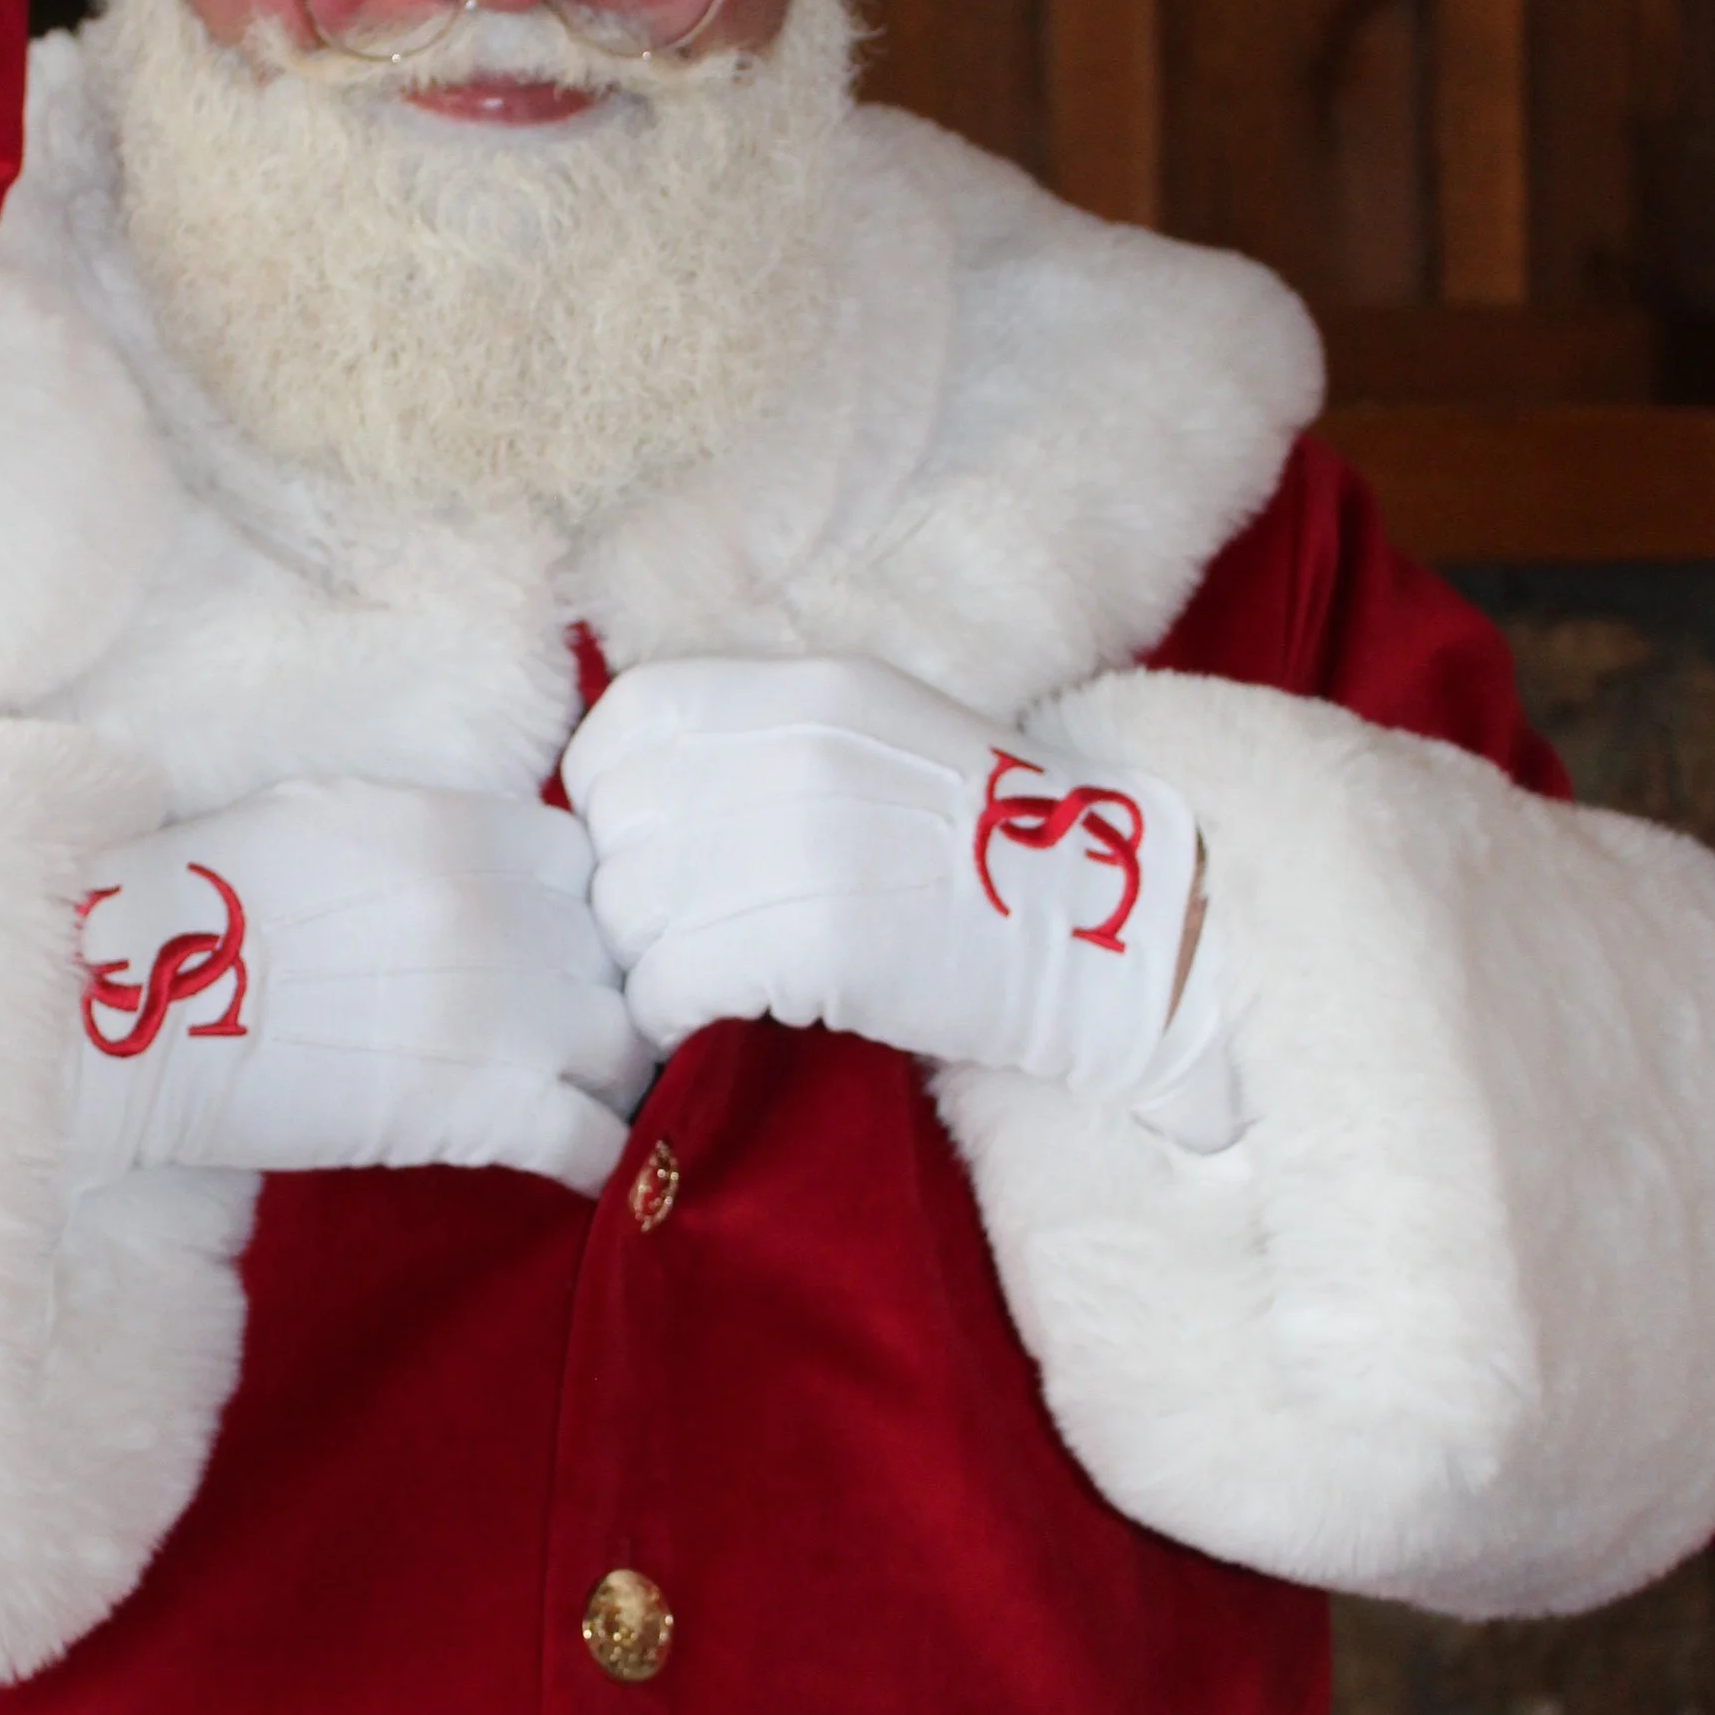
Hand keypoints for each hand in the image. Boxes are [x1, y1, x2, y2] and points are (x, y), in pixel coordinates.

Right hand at [65, 778, 650, 1200]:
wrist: (143, 1010)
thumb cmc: (208, 905)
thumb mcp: (330, 817)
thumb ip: (425, 832)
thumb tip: (467, 854)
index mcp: (463, 830)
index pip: (584, 863)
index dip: (572, 906)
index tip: (550, 942)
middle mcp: (506, 911)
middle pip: (615, 953)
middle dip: (597, 990)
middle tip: (569, 1030)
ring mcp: (509, 1012)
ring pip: (626, 1045)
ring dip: (610, 1073)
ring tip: (582, 1097)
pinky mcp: (488, 1111)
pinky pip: (596, 1140)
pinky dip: (599, 1157)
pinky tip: (579, 1165)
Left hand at [564, 656, 1221, 1125]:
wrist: (1103, 927)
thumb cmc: (986, 844)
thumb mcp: (875, 739)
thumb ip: (762, 744)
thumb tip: (642, 795)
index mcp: (805, 694)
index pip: (626, 722)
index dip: (611, 794)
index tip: (643, 843)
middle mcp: (792, 752)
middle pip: (619, 828)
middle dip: (628, 891)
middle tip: (673, 931)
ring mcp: (803, 843)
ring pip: (630, 911)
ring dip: (646, 959)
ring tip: (693, 978)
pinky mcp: (815, 941)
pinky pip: (668, 983)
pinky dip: (669, 1015)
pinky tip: (704, 1021)